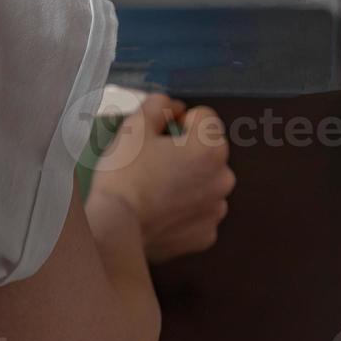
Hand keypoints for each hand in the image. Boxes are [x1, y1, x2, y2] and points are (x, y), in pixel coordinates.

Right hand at [91, 92, 235, 262]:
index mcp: (210, 148)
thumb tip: (172, 106)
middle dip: (184, 152)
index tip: (157, 133)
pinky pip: (197, 213)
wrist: (117, 227)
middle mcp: (224, 178)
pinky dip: (182, 210)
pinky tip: (158, 211)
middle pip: (206, 152)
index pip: (204, 118)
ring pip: (204, 183)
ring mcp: (217, 209)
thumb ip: (157, 105)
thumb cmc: (124, 173)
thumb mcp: (133, 127)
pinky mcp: (206, 235)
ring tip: (153, 189)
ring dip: (186, 181)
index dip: (178, 120)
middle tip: (151, 162)